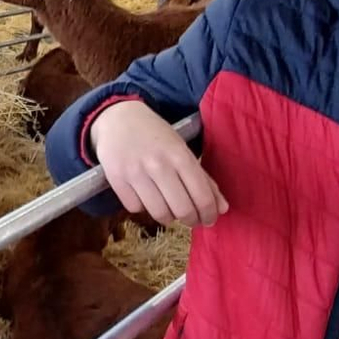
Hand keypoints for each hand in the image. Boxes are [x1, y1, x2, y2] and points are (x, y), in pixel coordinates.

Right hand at [88, 100, 225, 227]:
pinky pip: (136, 208)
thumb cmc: (155, 135)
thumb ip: (203, 179)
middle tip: (191, 219)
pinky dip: (143, 207)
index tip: (209, 219)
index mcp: (179, 155)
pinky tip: (145, 197)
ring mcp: (135, 173)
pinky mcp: (116, 180)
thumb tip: (222, 208)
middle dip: (191, 220)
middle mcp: (158, 165)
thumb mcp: (182, 150)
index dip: (209, 214)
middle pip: (182, 210)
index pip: (202, 195)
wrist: (118, 118)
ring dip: (168, 217)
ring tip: (169, 209)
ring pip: (159, 213)